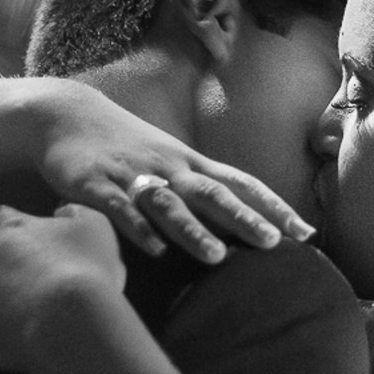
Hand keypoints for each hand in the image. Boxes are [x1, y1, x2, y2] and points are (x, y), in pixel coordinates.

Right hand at [38, 88, 314, 261]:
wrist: (67, 115)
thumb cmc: (128, 147)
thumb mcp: (171, 163)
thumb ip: (202, 192)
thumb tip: (244, 225)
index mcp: (191, 164)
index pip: (242, 184)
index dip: (274, 207)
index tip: (306, 232)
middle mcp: (170, 168)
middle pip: (213, 193)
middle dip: (243, 219)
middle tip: (274, 243)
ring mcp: (134, 175)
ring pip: (169, 203)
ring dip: (192, 230)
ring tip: (216, 258)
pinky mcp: (96, 185)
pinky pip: (120, 208)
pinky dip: (138, 229)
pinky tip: (153, 250)